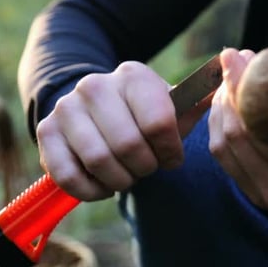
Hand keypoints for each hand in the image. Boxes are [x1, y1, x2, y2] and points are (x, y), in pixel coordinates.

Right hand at [36, 61, 208, 200]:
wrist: (95, 112)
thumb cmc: (141, 117)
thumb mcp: (170, 109)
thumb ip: (194, 104)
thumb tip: (221, 82)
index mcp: (133, 75)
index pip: (159, 123)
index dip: (170, 151)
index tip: (171, 157)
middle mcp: (95, 85)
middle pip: (129, 145)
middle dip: (145, 167)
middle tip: (146, 167)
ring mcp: (66, 107)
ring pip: (100, 161)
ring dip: (120, 179)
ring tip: (126, 174)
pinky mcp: (46, 132)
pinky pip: (69, 177)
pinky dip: (92, 191)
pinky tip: (103, 184)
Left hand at [208, 48, 267, 233]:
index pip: (262, 126)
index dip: (243, 88)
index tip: (236, 57)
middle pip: (235, 134)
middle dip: (229, 90)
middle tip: (235, 59)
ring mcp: (261, 194)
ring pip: (222, 145)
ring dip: (221, 106)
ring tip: (233, 78)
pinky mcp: (251, 192)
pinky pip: (224, 155)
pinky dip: (221, 125)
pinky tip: (230, 103)